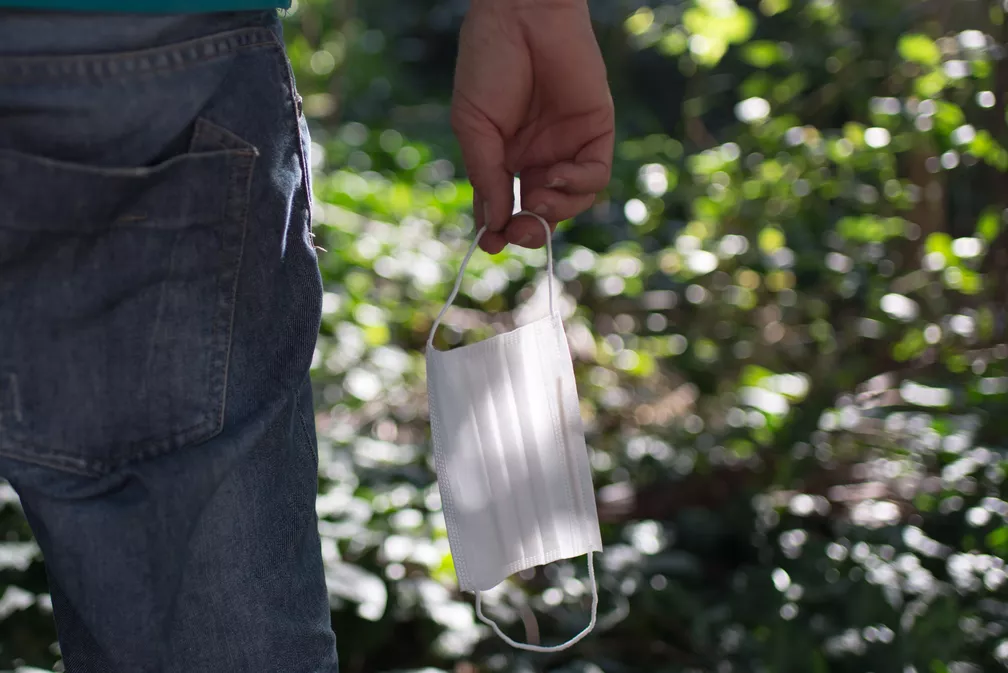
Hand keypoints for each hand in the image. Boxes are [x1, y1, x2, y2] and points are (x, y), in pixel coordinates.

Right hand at [451, 0, 613, 253]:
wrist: (520, 16)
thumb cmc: (488, 64)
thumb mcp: (474, 126)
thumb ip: (487, 175)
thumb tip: (494, 224)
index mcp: (503, 157)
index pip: (504, 205)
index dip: (498, 229)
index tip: (489, 244)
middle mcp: (537, 158)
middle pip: (540, 213)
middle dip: (529, 230)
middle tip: (516, 232)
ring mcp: (567, 147)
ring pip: (571, 203)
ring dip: (555, 212)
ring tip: (537, 200)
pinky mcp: (596, 133)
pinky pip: (594, 177)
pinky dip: (577, 186)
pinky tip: (556, 176)